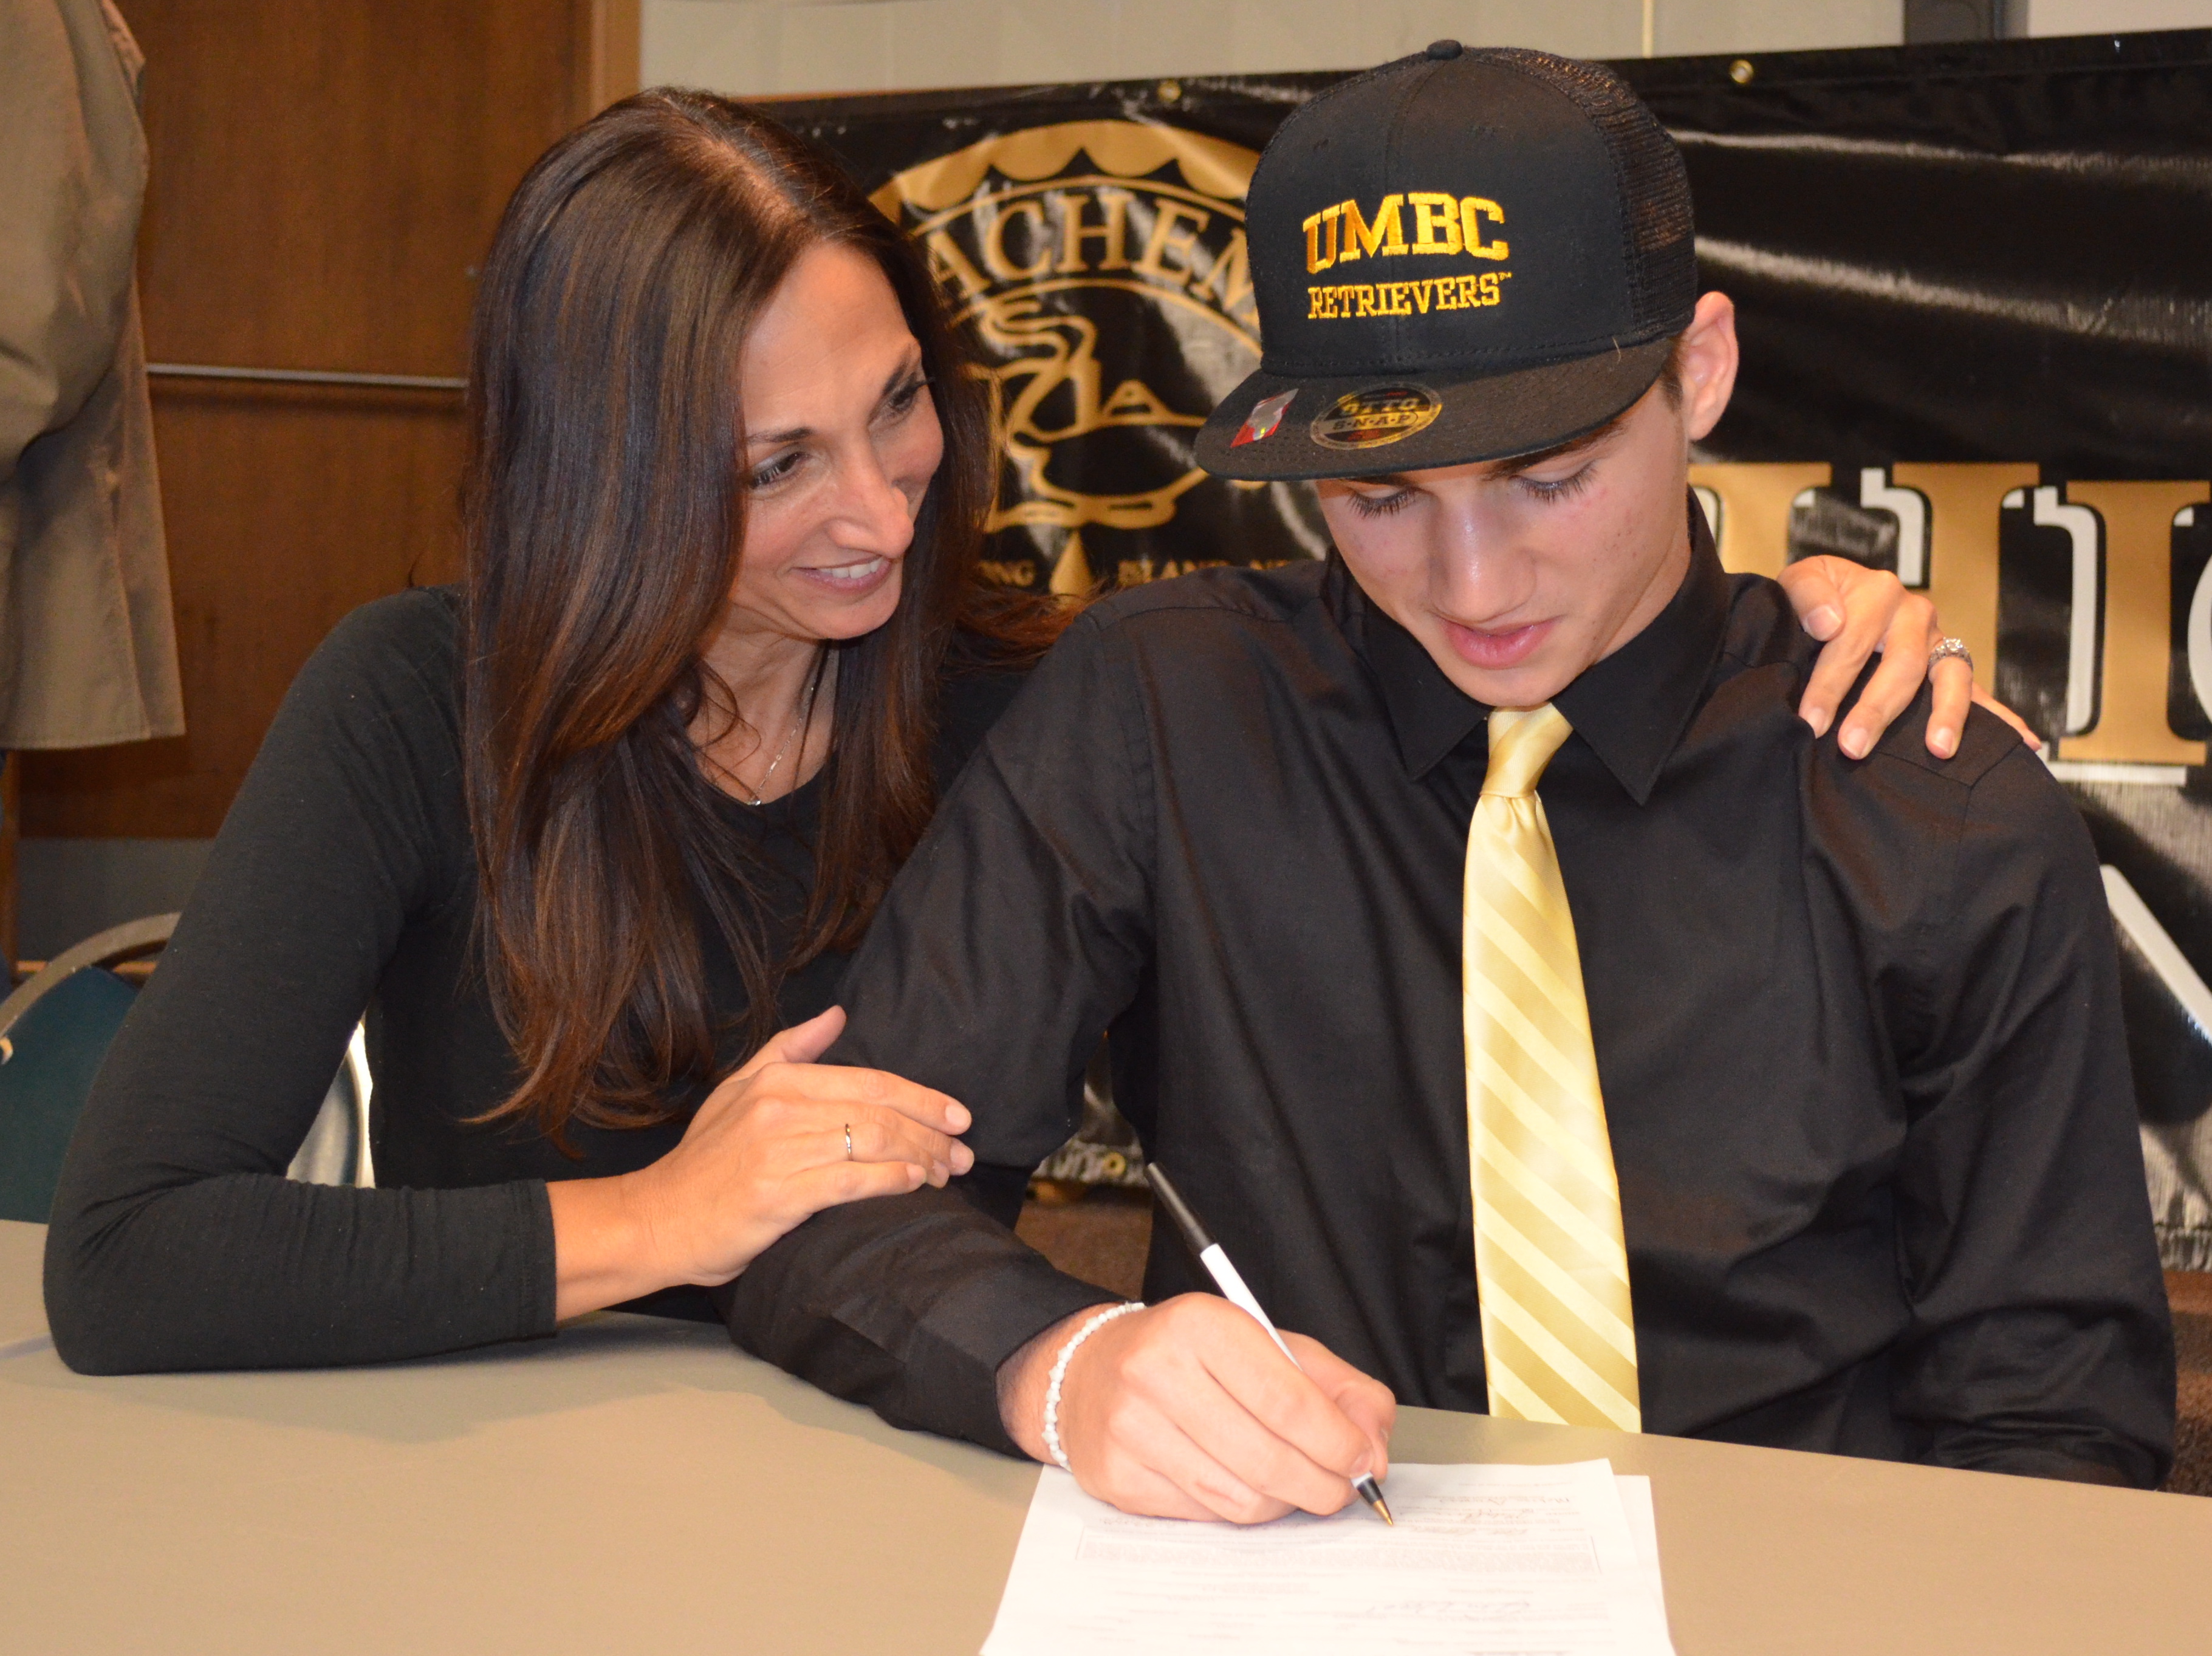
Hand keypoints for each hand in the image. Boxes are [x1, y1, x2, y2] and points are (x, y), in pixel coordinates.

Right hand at [549, 1006, 973, 1317]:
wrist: (657, 1219)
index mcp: (777, 1079)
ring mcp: (779, 1150)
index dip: (923, 1097)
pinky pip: (852, 1182)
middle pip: (880, 1111)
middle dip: (932, 1132)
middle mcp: (780, 1107)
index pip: (870, 1081)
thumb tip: (836, 1015)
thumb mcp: (737, 1089)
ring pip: (873, 1144)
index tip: (959, 1115)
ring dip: (922, 1159)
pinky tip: (915, 1185)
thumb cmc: (705, 1161)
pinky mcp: (778, 1194)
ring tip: (946, 1174)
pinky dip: (892, 1181)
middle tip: (963, 1153)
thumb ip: (789, 1048)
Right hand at [999, 1294, 1396, 1523]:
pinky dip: (1242, 1509)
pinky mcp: (1119, 1476)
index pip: (1288, 1401)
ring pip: (1240, 1496)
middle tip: (1344, 1488)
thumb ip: (1333, 1386)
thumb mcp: (1265, 1344)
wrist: (1089, 1369)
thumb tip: (1372, 1446)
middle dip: (1324, 1484)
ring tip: (1299, 1485)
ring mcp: (1132, 1428)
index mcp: (1202, 1325)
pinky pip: (1207, 1514)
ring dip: (1286, 1501)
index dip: (1339, 1442)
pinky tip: (1247, 1485)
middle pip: (1268, 1457)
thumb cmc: (1190, 1355)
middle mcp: (1158, 1372)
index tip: (1365, 1459)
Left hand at [1775, 556, 2034, 759]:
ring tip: (1938, 749)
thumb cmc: (1815, 596)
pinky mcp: (1949, 665)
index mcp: (1878, 592)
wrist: (1833, 596)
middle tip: (1853, 747)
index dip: (1829, 685)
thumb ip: (1808, 595)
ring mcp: (1939, 640)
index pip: (1851, 644)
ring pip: (1951, 677)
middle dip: (1877, 709)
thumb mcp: (1802, 579)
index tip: (1812, 722)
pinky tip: (2026, 743)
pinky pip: (1979, 692)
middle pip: (1902, 665)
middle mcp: (1915, 615)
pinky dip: (2002, 717)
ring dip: (1947, 714)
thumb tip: (1829, 624)